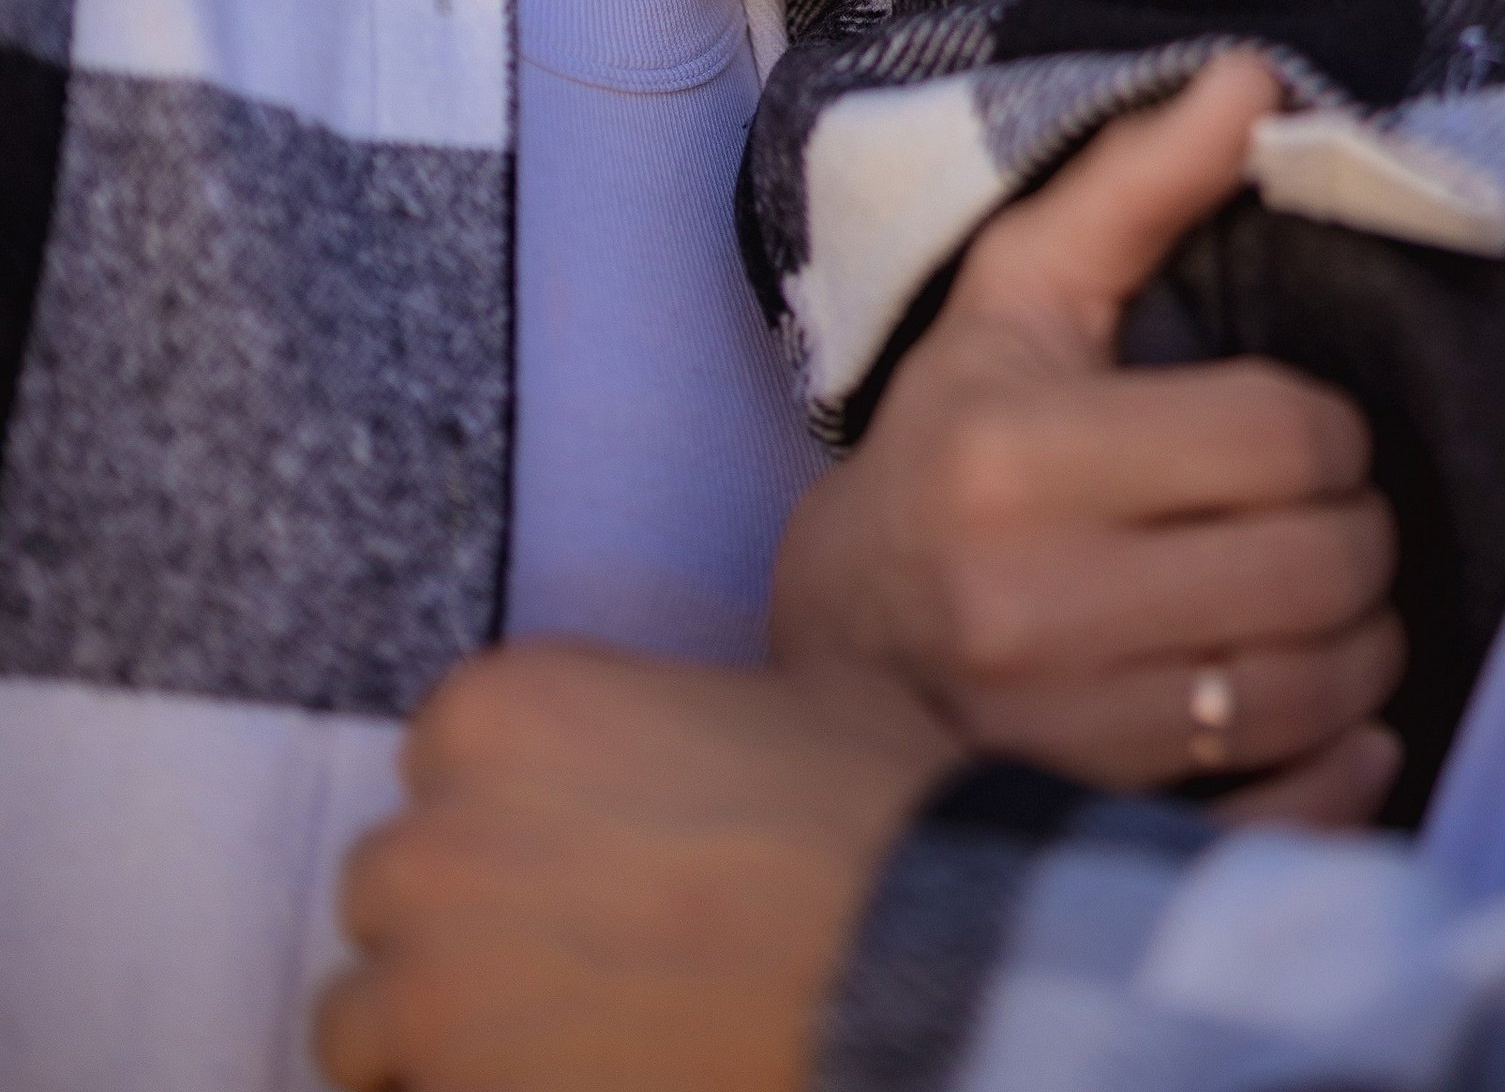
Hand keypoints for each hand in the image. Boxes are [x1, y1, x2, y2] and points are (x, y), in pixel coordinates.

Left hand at [313, 642, 955, 1091]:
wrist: (905, 953)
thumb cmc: (862, 805)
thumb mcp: (772, 692)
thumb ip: (664, 716)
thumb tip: (680, 757)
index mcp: (498, 710)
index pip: (437, 763)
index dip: (504, 811)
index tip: (564, 850)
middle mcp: (434, 845)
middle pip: (384, 891)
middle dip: (449, 924)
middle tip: (553, 955)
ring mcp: (435, 995)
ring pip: (358, 1026)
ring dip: (425, 1035)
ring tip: (530, 1045)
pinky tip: (558, 1084)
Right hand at [772, 55, 1403, 820]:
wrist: (834, 644)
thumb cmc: (950, 449)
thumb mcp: (1021, 299)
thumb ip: (1137, 183)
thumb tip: (1254, 75)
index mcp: (1018, 455)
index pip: (1286, 436)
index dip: (1328, 431)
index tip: (1301, 437)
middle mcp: (1024, 605)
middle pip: (1318, 570)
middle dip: (1358, 538)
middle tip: (1327, 525)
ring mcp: (1051, 740)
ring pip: (1310, 695)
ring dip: (1362, 653)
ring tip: (1325, 613)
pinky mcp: (1080, 830)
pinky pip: (1272, 827)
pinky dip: (1340, 783)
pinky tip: (1337, 733)